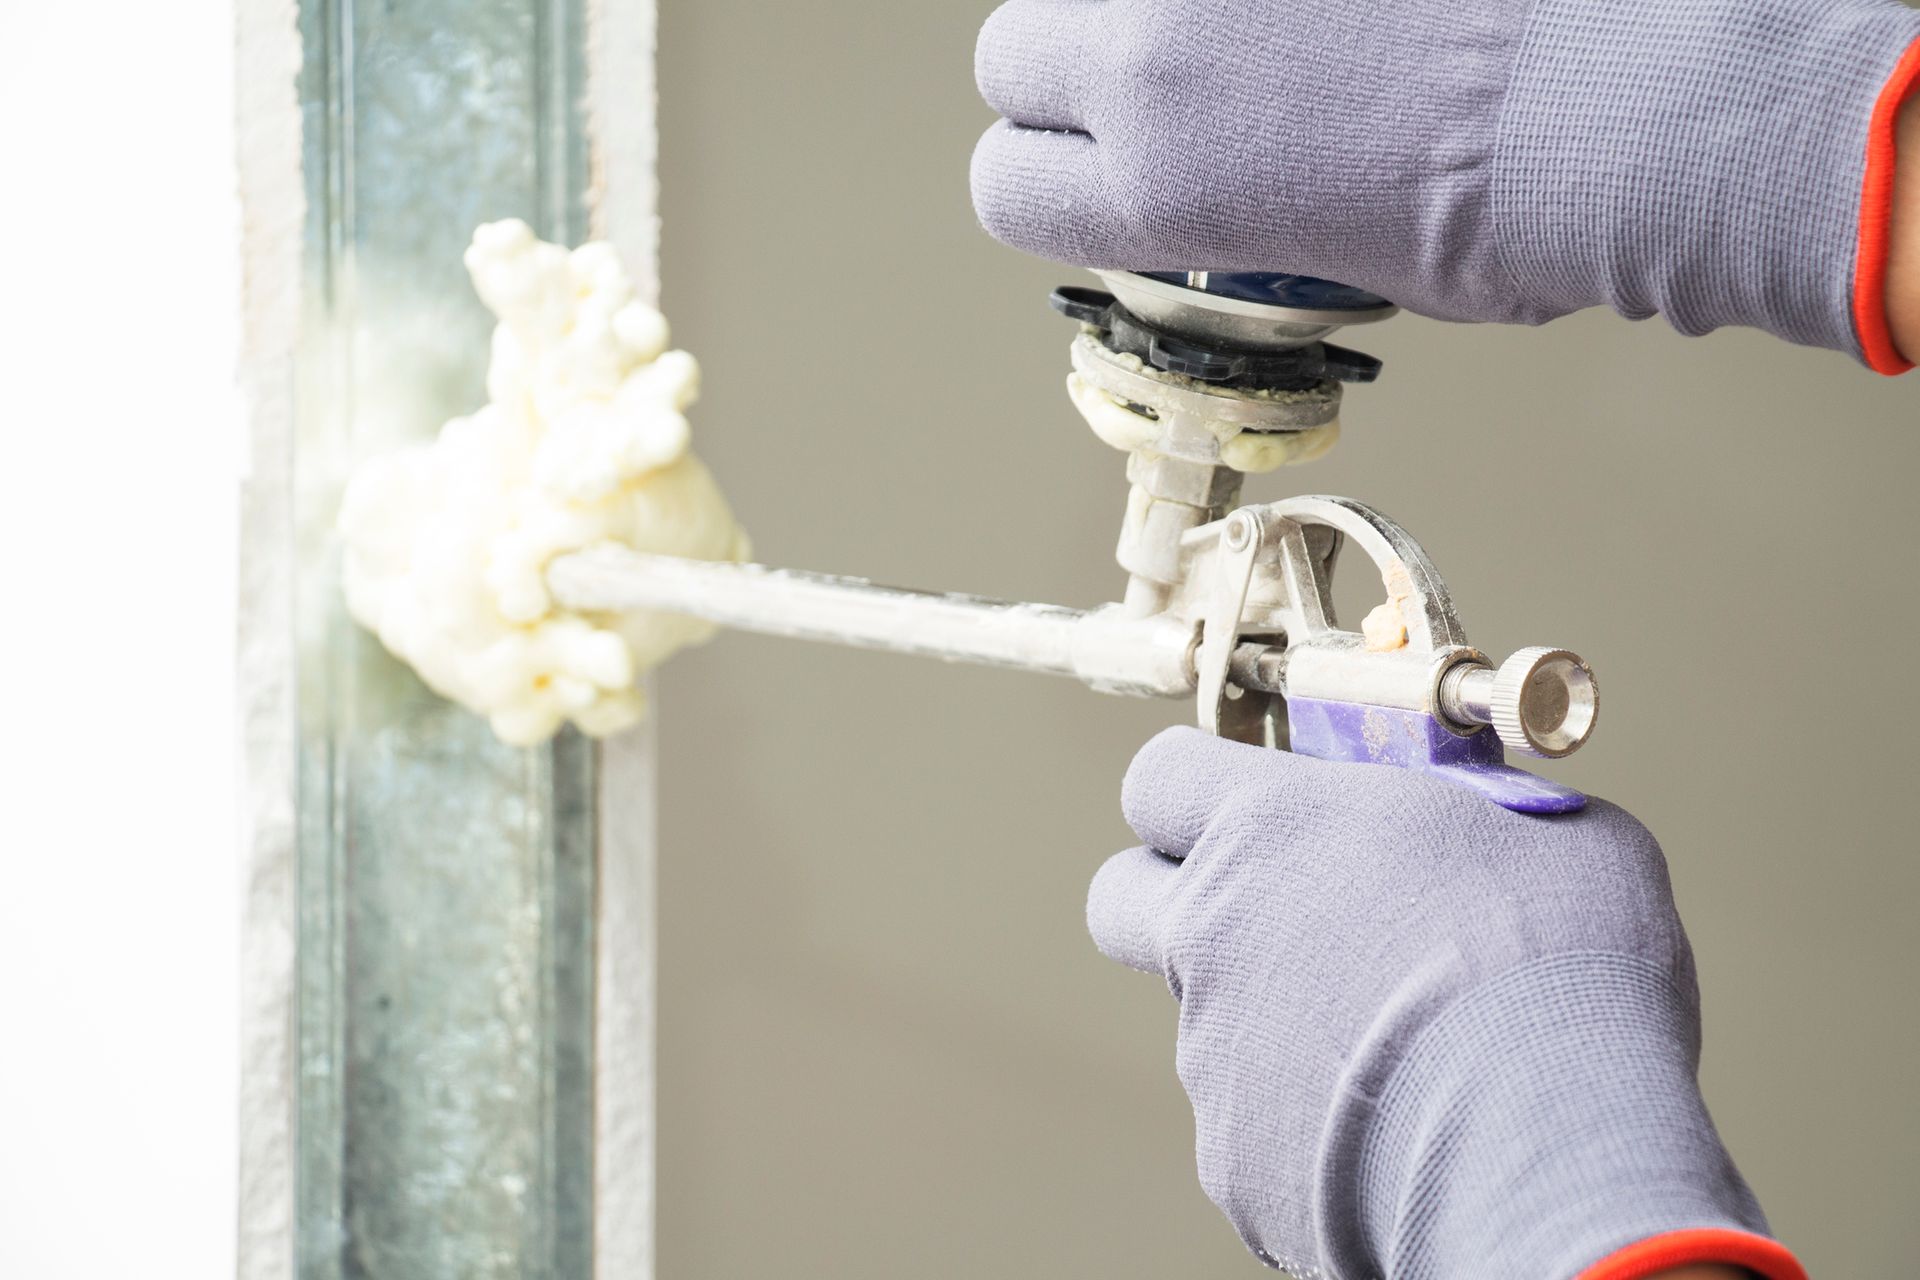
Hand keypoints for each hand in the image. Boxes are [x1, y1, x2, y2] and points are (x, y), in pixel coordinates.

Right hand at [973, 0, 1919, 369]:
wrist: (1635, 93)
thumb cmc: (1521, 212)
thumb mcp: (1345, 268)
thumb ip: (1241, 219)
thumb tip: (1232, 191)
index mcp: (1159, 187)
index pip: (1005, 187)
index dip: (1048, 186)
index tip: (1092, 176)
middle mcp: (1150, 57)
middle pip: (1012, 52)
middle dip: (1073, 76)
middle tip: (1161, 87)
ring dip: (1152, 14)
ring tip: (1255, 38)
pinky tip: (1321, 14)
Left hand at [1090, 728, 1801, 1279]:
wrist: (1553, 1147)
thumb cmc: (1565, 971)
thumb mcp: (1547, 834)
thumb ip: (1470, 815)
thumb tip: (1478, 821)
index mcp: (1273, 828)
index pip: (1160, 775)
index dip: (1198, 788)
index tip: (1248, 804)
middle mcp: (1212, 932)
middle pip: (1122, 897)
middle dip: (1175, 901)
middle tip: (1272, 919)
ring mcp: (1212, 1053)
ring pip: (1209, 1023)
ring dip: (1275, 1024)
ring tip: (1398, 1051)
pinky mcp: (1234, 1162)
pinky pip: (1254, 1127)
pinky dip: (1307, 1126)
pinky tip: (1400, 1129)